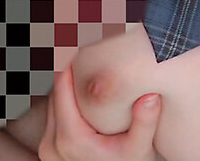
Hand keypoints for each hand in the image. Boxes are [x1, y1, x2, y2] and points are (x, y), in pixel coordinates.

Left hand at [38, 66, 161, 160]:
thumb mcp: (140, 149)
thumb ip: (145, 123)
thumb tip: (151, 96)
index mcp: (71, 139)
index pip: (61, 90)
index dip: (71, 66)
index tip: (84, 49)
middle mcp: (52, 144)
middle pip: (55, 95)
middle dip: (70, 75)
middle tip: (89, 56)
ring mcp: (48, 149)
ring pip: (51, 105)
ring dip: (66, 88)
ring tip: (86, 71)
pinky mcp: (49, 150)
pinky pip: (52, 117)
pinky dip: (65, 103)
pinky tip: (82, 94)